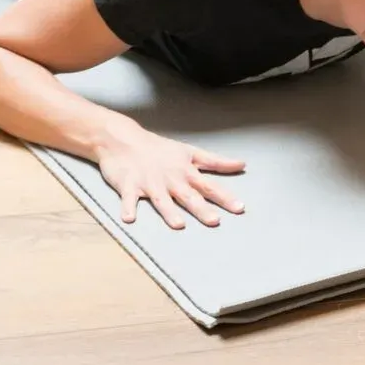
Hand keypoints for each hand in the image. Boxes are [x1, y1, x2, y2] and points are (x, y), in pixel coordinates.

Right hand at [94, 124, 244, 228]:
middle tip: (214, 221)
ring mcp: (149, 182)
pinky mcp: (128, 185)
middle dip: (201, 208)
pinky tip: (129, 219)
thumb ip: (215, 161)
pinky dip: (128, 208)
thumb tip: (242, 164)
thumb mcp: (189, 152)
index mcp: (185, 171)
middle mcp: (170, 179)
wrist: (123, 139)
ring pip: (161, 200)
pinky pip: (128, 199)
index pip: (209, 186)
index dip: (225, 197)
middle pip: (188, 196)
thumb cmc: (159, 148)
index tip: (239, 207)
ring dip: (169, 212)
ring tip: (179, 225)